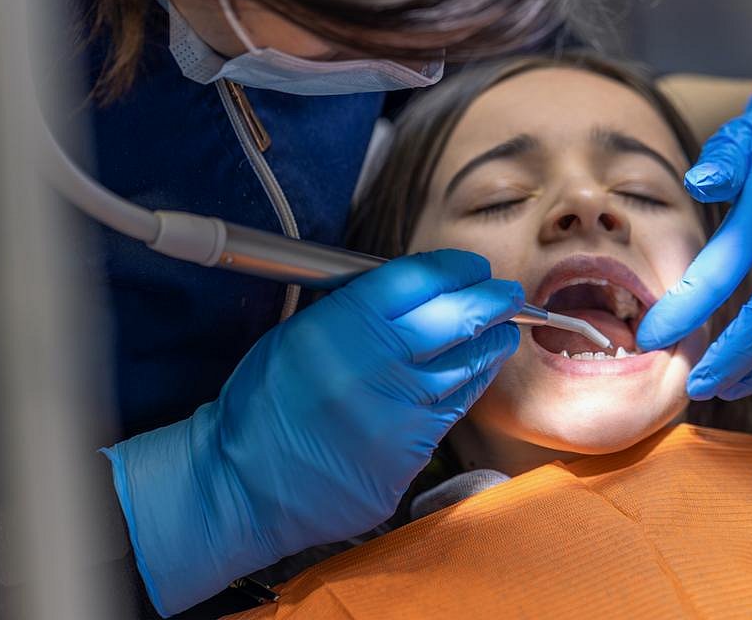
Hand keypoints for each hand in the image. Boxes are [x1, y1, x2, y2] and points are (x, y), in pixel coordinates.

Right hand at [102, 250, 522, 614]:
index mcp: (341, 327)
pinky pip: (456, 407)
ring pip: (470, 364)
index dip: (456, 268)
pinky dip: (472, 382)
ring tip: (504, 327)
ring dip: (494, 340)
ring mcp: (399, 414)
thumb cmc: (267, 403)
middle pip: (461, 316)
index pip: (419, 279)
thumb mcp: (300, 333)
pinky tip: (478, 369)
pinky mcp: (411, 453)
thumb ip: (359, 306)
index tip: (472, 267)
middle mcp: (376, 367)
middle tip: (507, 292)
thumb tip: (419, 283)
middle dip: (494, 298)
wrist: (244, 484)